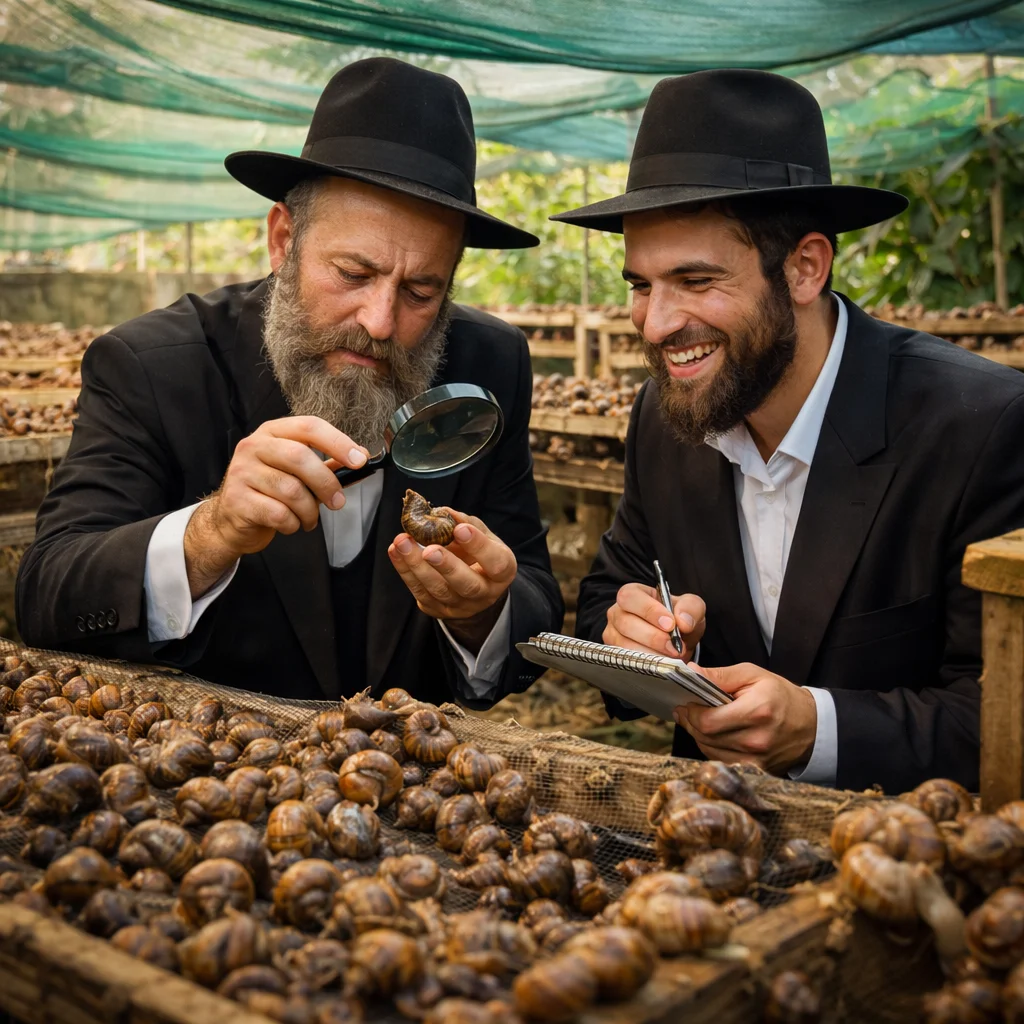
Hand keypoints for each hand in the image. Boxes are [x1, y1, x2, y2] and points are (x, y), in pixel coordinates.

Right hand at [184, 416, 369, 597]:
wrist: (230, 519)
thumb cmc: (269, 491)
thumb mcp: (294, 471)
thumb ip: (326, 463)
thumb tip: (361, 457)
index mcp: (273, 432)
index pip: (309, 426)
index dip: (338, 442)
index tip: (360, 460)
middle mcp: (254, 446)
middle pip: (300, 457)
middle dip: (326, 483)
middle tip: (337, 502)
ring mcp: (242, 472)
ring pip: (291, 490)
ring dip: (309, 511)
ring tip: (309, 518)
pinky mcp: (238, 500)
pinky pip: (278, 513)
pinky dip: (292, 524)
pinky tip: (289, 524)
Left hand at [388, 509, 516, 652]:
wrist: (474, 585)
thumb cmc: (478, 554)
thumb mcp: (482, 535)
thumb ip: (465, 523)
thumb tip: (441, 512)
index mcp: (502, 572)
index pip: (496, 563)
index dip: (478, 546)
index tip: (460, 529)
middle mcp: (485, 593)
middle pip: (467, 585)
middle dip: (446, 566)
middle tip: (429, 550)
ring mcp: (461, 606)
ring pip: (439, 591)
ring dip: (417, 566)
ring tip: (402, 543)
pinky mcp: (438, 609)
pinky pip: (420, 593)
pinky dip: (405, 571)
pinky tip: (395, 551)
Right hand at [602, 582, 704, 659]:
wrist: (677, 640)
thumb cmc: (678, 618)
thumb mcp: (691, 607)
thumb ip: (690, 608)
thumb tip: (683, 622)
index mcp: (632, 594)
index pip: (630, 597)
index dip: (649, 610)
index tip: (670, 624)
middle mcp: (617, 613)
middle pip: (626, 623)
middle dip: (653, 637)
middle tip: (675, 646)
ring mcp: (613, 634)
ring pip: (624, 645)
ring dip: (651, 654)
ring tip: (671, 657)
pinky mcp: (616, 655)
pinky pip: (627, 661)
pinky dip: (647, 665)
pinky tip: (662, 665)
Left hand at [674, 662, 817, 774]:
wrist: (812, 726)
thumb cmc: (781, 696)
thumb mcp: (753, 675)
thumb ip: (719, 675)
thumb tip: (690, 672)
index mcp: (756, 711)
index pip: (708, 721)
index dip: (690, 713)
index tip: (685, 702)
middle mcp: (755, 740)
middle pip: (705, 737)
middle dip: (690, 723)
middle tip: (685, 710)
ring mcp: (756, 759)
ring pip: (709, 751)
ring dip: (698, 735)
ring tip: (697, 720)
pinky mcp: (756, 770)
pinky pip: (721, 760)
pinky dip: (711, 747)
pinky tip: (713, 734)